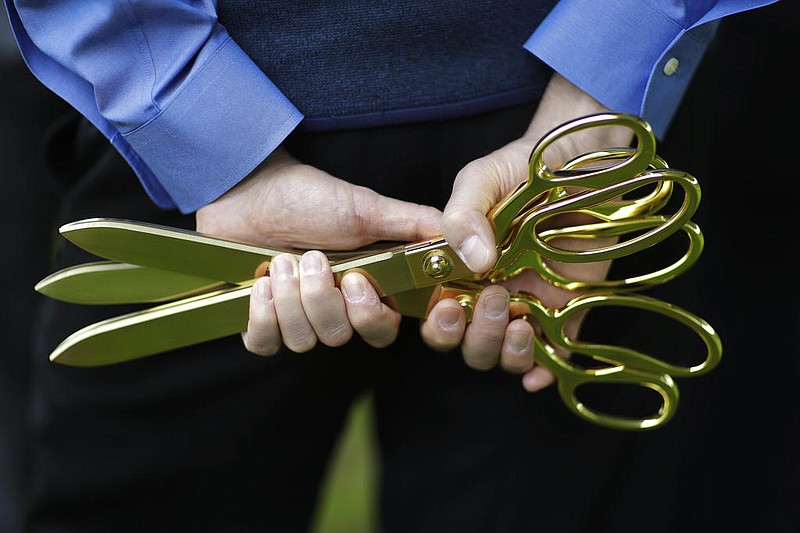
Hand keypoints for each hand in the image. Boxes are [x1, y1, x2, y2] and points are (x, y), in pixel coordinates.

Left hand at [196, 147, 441, 354]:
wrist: (249, 188)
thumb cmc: (307, 196)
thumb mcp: (366, 207)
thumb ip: (413, 224)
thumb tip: (459, 236)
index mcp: (365, 287)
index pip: (384, 328)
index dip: (374, 318)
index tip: (360, 284)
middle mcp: (335, 307)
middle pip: (342, 336)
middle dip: (324, 299)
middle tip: (312, 258)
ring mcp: (297, 316)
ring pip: (305, 340)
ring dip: (291, 299)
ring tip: (283, 261)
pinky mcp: (262, 320)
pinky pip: (267, 344)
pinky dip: (263, 317)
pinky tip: (261, 284)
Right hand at [421, 73, 633, 390]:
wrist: (581, 158)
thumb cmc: (521, 167)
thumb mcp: (481, 180)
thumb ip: (462, 215)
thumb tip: (474, 261)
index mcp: (460, 272)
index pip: (438, 316)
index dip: (438, 325)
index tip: (448, 307)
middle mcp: (491, 296)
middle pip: (470, 344)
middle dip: (475, 336)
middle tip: (493, 298)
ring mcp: (531, 307)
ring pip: (506, 355)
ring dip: (505, 352)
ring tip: (519, 323)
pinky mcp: (569, 311)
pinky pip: (555, 355)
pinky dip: (544, 371)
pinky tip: (539, 373)